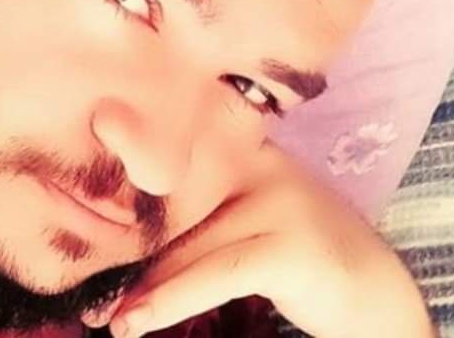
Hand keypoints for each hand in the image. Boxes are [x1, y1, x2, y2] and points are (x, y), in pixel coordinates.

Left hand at [86, 144, 435, 337]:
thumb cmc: (294, 253)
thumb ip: (198, 215)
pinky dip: (170, 299)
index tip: (90, 134)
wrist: (375, 292)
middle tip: (77, 262)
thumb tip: (126, 239)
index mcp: (242, 147)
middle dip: (122, 234)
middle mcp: (258, 160)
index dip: (131, 142)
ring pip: (187, 241)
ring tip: (102, 313)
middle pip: (173, 198)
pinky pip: (216, 272)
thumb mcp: (242, 222)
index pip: (177, 146)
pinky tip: (136, 321)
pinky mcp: (290, 244)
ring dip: (139, 284)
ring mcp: (277, 198)